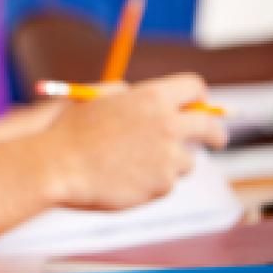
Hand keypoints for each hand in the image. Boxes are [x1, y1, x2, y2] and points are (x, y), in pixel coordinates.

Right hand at [39, 72, 227, 209]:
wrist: (56, 167)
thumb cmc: (70, 132)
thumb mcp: (99, 100)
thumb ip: (134, 98)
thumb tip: (162, 104)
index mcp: (150, 97)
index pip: (194, 87)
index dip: (197, 97)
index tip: (199, 107)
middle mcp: (167, 124)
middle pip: (209, 126)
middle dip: (216, 133)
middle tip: (215, 139)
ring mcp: (167, 156)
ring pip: (187, 160)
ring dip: (171, 161)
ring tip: (132, 164)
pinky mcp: (163, 185)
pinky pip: (167, 182)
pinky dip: (152, 181)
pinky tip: (123, 178)